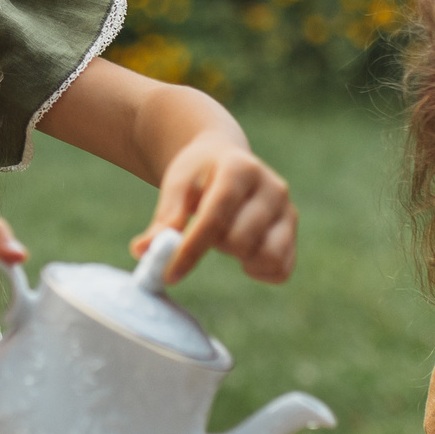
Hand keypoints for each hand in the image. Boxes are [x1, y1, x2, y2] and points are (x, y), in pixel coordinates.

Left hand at [133, 134, 296, 283]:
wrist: (223, 158)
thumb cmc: (197, 174)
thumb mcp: (177, 186)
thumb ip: (164, 218)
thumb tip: (143, 251)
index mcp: (240, 169)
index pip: (215, 218)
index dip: (191, 250)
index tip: (168, 274)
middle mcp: (272, 187)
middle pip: (240, 240)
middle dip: (214, 246)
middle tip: (204, 233)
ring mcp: (287, 209)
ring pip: (267, 256)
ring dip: (240, 259)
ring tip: (225, 240)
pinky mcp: (292, 230)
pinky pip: (281, 268)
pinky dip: (260, 271)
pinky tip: (242, 258)